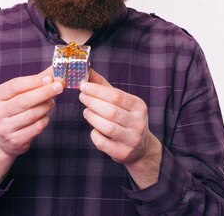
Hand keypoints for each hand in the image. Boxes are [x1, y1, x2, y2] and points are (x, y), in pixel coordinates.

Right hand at [0, 66, 63, 183]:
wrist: (1, 140)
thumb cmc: (13, 110)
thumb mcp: (17, 94)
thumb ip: (35, 81)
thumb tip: (54, 69)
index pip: (15, 86)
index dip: (34, 81)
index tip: (50, 77)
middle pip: (23, 101)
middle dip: (44, 92)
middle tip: (59, 86)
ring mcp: (4, 128)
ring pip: (31, 115)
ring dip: (46, 106)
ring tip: (52, 102)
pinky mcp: (15, 140)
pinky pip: (36, 127)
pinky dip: (45, 119)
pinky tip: (46, 115)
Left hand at [79, 69, 161, 187]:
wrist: (141, 147)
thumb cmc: (126, 118)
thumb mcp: (121, 101)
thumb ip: (104, 86)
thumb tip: (87, 70)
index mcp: (139, 106)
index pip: (116, 96)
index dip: (97, 90)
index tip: (83, 85)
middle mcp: (138, 123)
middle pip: (111, 111)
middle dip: (92, 102)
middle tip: (82, 96)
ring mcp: (131, 139)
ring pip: (107, 127)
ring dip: (92, 117)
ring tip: (86, 111)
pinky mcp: (122, 153)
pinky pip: (102, 142)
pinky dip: (94, 134)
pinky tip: (94, 128)